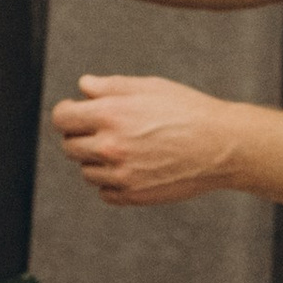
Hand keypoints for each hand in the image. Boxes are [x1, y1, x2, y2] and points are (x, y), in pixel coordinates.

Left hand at [51, 74, 242, 208]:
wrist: (221, 145)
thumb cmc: (188, 111)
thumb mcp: (149, 87)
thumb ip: (111, 87)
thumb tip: (84, 87)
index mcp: (110, 114)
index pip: (62, 118)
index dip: (67, 114)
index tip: (74, 113)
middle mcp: (110, 146)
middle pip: (69, 146)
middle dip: (80, 137)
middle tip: (100, 132)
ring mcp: (121, 174)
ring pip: (86, 172)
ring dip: (96, 161)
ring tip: (123, 150)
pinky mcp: (133, 195)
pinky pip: (105, 193)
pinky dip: (111, 183)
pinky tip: (131, 169)